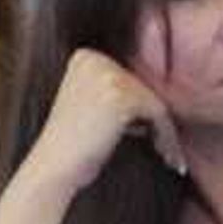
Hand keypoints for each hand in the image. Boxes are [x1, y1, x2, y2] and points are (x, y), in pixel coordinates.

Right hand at [38, 48, 184, 187]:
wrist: (54, 166)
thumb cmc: (74, 145)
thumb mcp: (92, 105)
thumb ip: (117, 93)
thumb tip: (157, 97)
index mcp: (85, 57)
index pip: (129, 80)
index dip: (142, 109)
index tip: (150, 134)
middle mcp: (95, 59)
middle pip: (143, 89)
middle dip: (155, 121)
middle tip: (165, 148)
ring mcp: (107, 75)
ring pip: (154, 102)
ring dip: (165, 132)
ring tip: (168, 156)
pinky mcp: (120, 96)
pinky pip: (159, 114)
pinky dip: (167, 138)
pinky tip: (168, 158)